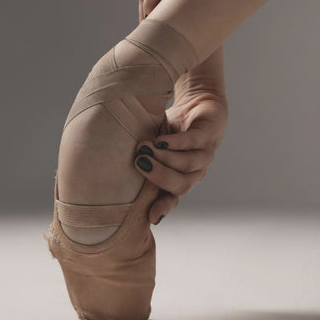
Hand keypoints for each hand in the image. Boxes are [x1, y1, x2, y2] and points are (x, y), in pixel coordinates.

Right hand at [134, 86, 227, 224]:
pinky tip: (161, 141)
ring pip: (187, 164)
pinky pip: (193, 142)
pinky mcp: (207, 135)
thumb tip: (112, 168)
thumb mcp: (157, 147)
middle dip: (159, 176)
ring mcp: (204, 154)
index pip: (172, 198)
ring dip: (165, 158)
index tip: (150, 217)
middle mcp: (194, 171)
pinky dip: (176, 143)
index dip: (163, 208)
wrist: (199, 102)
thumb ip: (144, 158)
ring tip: (145, 148)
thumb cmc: (173, 130)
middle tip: (139, 163)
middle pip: (181, 184)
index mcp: (181, 178)